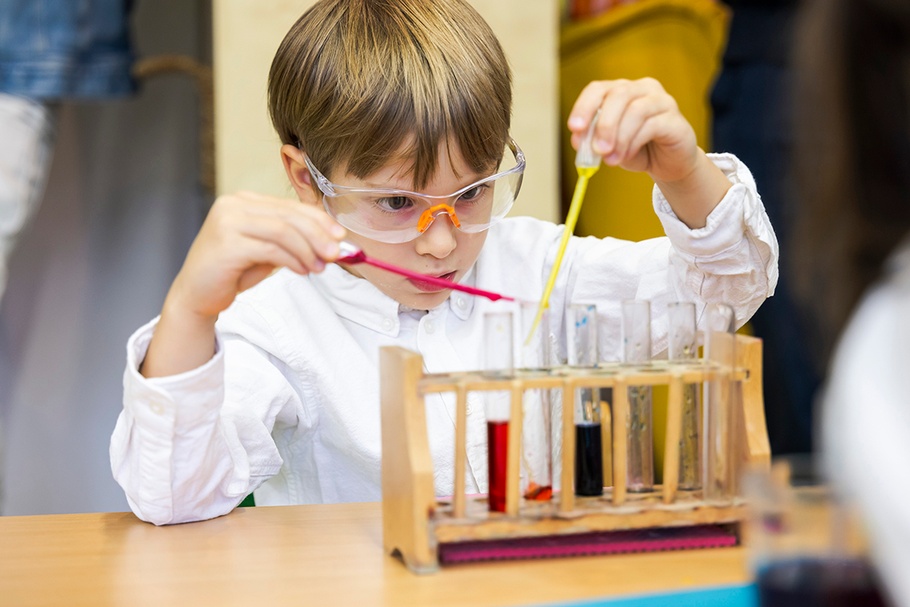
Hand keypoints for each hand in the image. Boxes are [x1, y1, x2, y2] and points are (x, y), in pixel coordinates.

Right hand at [142, 192, 344, 376]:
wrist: (195, 295)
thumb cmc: (232, 272)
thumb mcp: (266, 251)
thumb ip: (292, 242)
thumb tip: (331, 243)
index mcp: (244, 201)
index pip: (289, 206)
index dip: (319, 219)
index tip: (340, 236)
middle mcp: (233, 205)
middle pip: (288, 216)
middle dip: (318, 235)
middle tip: (336, 254)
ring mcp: (227, 222)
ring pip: (283, 230)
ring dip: (307, 250)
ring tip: (320, 267)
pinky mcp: (227, 244)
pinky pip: (271, 249)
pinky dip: (292, 260)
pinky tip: (302, 271)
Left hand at [567, 78, 698, 183]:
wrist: (668, 164)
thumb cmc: (636, 149)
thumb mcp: (609, 145)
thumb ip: (593, 140)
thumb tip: (578, 140)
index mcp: (622, 90)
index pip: (598, 88)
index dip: (584, 106)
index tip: (574, 128)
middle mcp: (643, 88)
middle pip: (618, 95)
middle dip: (603, 124)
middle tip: (596, 150)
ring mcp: (662, 101)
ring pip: (636, 110)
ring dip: (619, 138)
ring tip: (611, 160)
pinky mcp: (675, 119)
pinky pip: (652, 125)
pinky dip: (634, 143)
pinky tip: (627, 156)